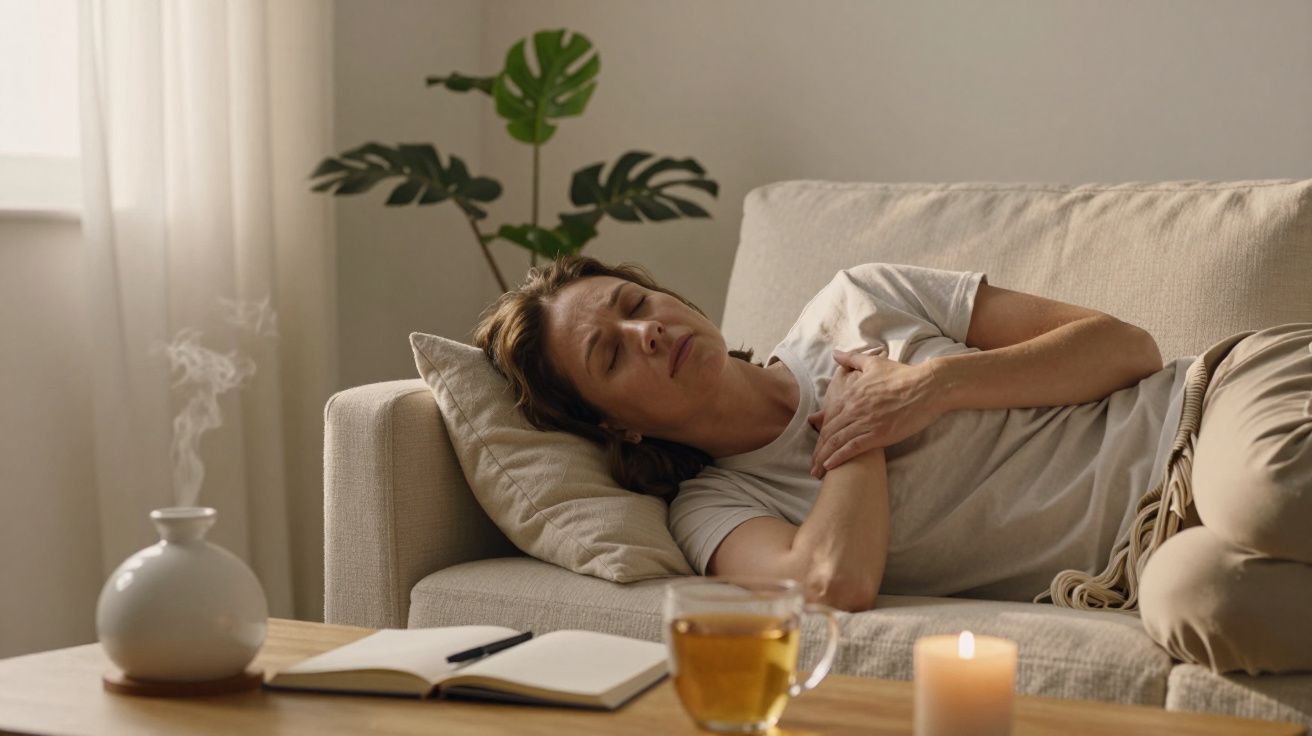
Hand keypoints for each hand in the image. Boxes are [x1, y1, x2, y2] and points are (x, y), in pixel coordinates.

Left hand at [809, 348, 944, 478]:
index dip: (820, 432)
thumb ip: (852, 359)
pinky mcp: (878, 434)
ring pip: (837, 442)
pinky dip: (839, 458)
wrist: (926, 387)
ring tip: (817, 471)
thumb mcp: (874, 363)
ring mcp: (865, 422)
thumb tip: (835, 353)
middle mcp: (853, 408)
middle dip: (818, 450)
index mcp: (850, 394)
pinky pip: (852, 448)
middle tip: (812, 464)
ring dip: (824, 458)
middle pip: (829, 432)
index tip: (816, 443)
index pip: (829, 416)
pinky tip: (830, 466)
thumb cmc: (902, 375)